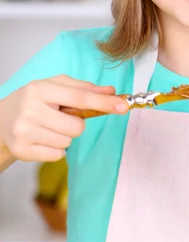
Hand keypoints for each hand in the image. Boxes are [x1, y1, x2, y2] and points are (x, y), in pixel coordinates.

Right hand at [0, 75, 127, 162]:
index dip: (103, 103)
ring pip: (67, 142)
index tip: (124, 105)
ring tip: (48, 127)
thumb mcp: (54, 87)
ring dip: (63, 136)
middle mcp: (30, 110)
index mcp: (40, 89)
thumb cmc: (35, 100)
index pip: (79, 97)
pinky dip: (55, 149)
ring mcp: (24, 132)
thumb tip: (111, 92)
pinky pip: (57, 155)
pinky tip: (42, 139)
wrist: (0, 119)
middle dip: (74, 124)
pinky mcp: (22, 150)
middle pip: (76, 126)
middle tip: (59, 118)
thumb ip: (83, 88)